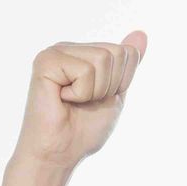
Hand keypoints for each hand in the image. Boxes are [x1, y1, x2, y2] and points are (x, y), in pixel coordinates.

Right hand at [0, 32, 147, 185]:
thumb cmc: (84, 128)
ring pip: (104, 59)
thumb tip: (141, 33)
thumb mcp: (115, 93)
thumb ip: (127, 64)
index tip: (98, 98)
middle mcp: (68, 48)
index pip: (127, 53)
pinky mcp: (45, 62)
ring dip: (95, 90)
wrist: (61, 152)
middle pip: (118, 52)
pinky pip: (85, 71)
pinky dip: (81, 93)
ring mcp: (55, 52)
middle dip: (110, 86)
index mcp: (84, 53)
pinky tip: (61, 99)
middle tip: (84, 101)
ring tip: (72, 100)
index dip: (121, 82)